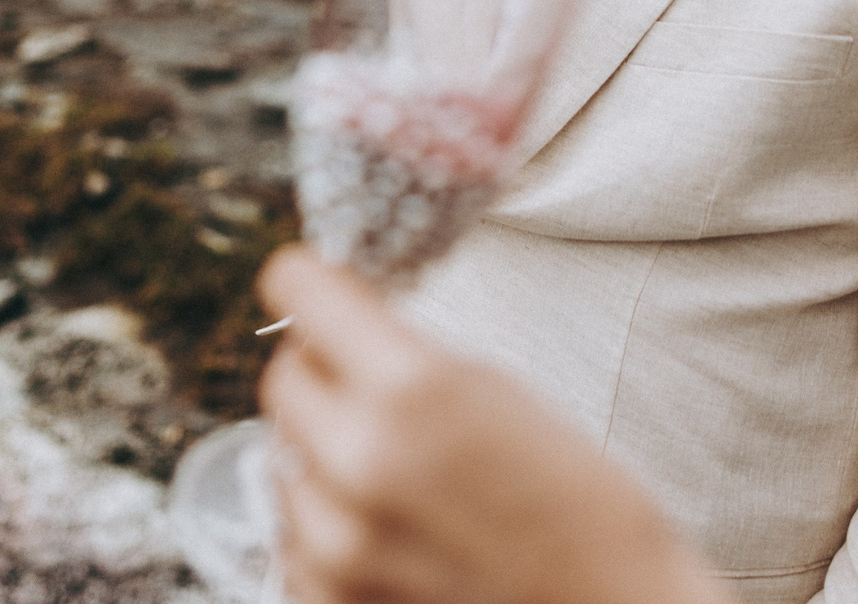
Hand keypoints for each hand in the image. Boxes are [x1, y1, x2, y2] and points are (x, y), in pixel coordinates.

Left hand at [256, 249, 736, 603]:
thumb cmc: (574, 502)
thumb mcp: (494, 388)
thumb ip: (398, 352)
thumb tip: (326, 322)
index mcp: (410, 391)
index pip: (296, 290)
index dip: (313, 284)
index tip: (318, 288)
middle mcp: (358, 465)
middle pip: (283, 379)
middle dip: (322, 375)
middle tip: (373, 392)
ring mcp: (337, 547)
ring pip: (284, 460)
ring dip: (324, 457)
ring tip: (400, 478)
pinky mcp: (329, 602)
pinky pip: (294, 536)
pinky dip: (329, 526)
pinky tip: (392, 530)